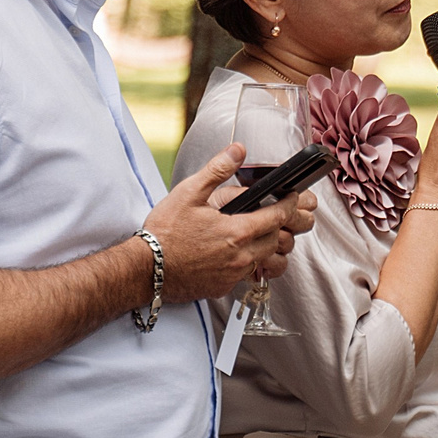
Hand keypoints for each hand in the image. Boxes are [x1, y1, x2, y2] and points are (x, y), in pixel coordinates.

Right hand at [146, 143, 312, 300]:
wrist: (144, 270)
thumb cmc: (164, 233)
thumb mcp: (189, 192)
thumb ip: (217, 169)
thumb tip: (237, 150)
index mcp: (237, 231)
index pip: (278, 216)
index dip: (289, 204)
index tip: (292, 197)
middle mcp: (240, 256)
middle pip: (276, 239)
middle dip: (279, 225)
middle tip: (272, 213)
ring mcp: (232, 275)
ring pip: (265, 259)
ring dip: (265, 246)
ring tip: (256, 233)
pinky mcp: (222, 288)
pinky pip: (247, 275)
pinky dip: (248, 263)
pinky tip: (235, 252)